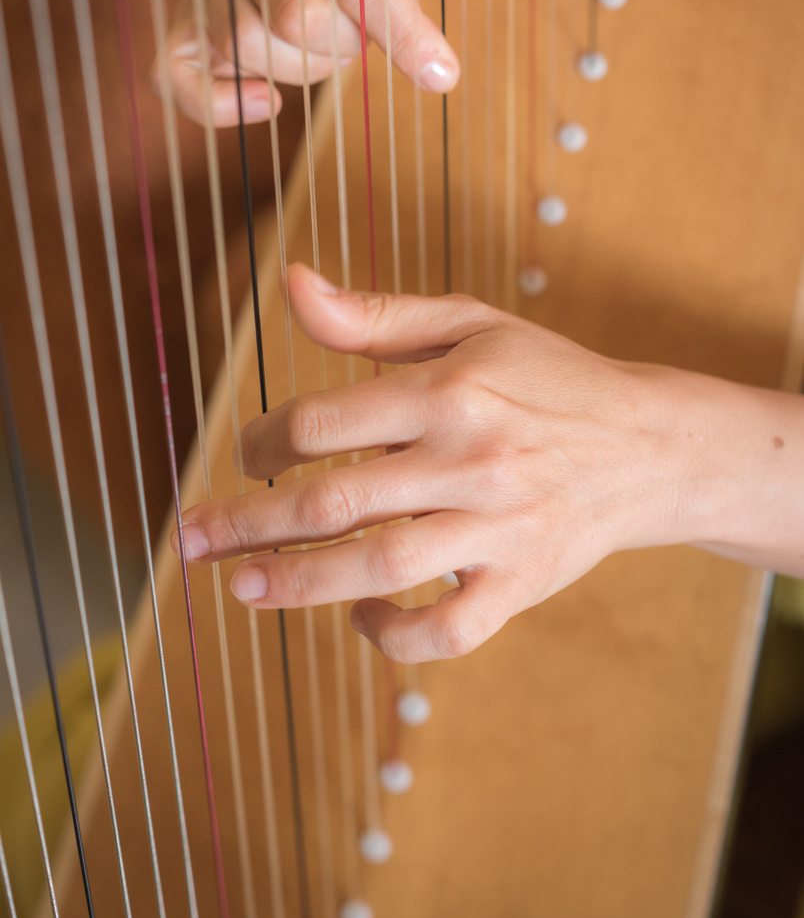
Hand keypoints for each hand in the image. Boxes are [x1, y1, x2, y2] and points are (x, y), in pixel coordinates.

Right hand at [153, 0, 493, 127]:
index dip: (402, 31)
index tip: (444, 76)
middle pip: (299, 18)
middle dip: (340, 44)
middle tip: (350, 35)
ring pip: (251, 49)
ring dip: (299, 70)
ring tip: (312, 45)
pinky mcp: (179, 31)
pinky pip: (178, 81)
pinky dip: (221, 105)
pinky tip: (267, 104)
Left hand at [173, 263, 740, 661]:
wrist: (648, 444)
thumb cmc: (547, 377)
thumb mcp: (470, 324)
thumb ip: (376, 315)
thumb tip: (292, 284)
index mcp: (450, 388)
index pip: (326, 419)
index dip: (265, 438)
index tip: (249, 451)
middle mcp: (472, 457)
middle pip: (335, 500)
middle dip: (247, 522)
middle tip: (191, 538)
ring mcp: (500, 526)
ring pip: (382, 564)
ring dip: (297, 582)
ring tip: (238, 588)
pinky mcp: (523, 582)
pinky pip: (450, 627)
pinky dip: (396, 633)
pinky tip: (360, 615)